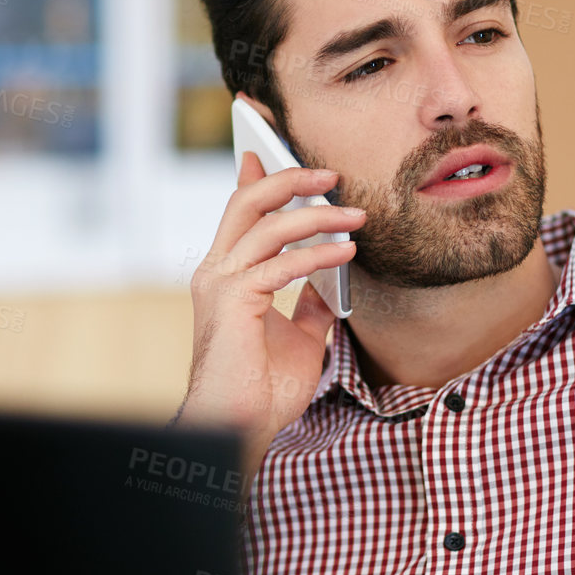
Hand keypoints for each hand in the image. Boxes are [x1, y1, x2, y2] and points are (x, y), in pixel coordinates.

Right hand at [174, 151, 365, 474]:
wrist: (240, 428)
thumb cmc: (262, 389)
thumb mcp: (299, 337)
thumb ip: (310, 303)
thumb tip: (335, 278)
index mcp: (225, 275)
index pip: (239, 212)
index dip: (257, 176)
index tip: (275, 147)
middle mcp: (216, 272)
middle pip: (247, 202)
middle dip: (290, 178)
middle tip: (331, 172)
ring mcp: (221, 285)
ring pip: (267, 225)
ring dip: (317, 214)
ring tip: (357, 216)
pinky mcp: (234, 302)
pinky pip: (282, 264)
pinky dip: (317, 253)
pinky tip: (346, 253)